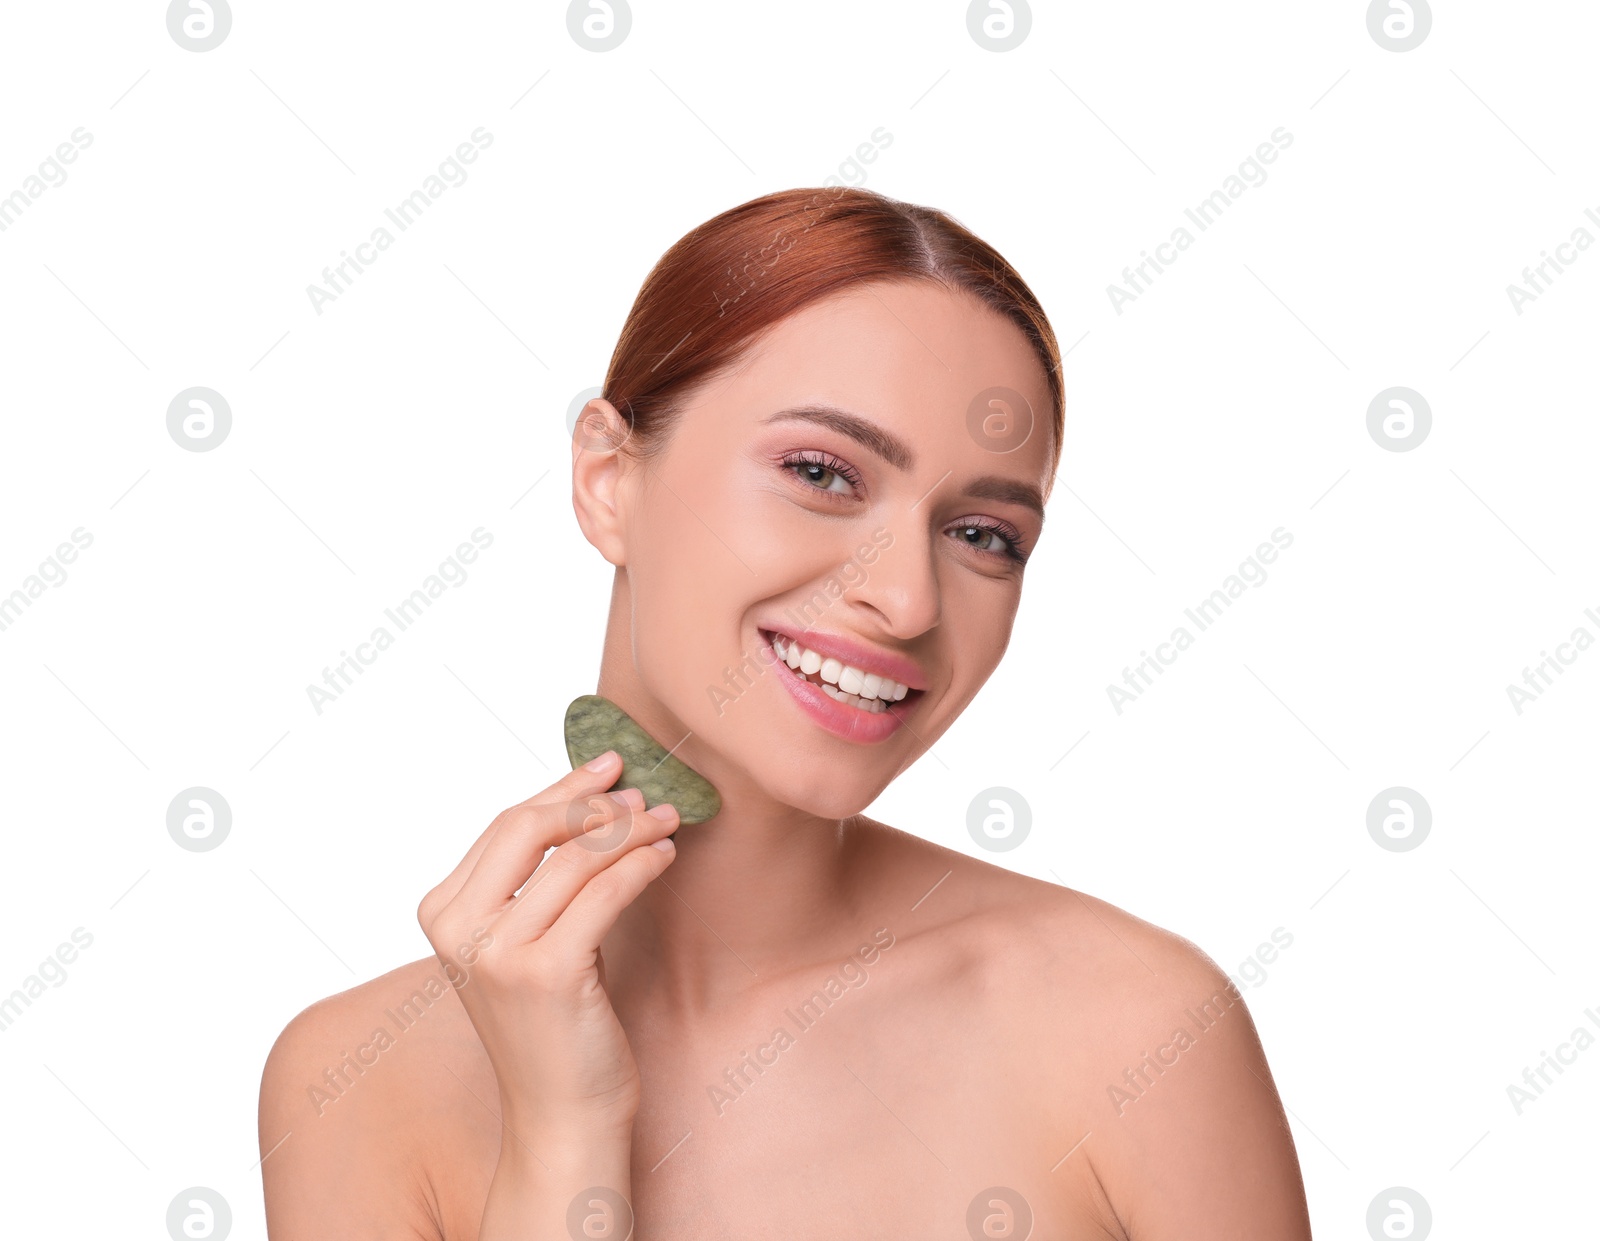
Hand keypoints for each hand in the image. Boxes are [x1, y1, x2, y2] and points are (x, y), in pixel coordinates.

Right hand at [417, 751, 678, 1137]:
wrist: (560, 1117)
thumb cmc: (552, 1026)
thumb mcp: (524, 942)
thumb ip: (534, 880)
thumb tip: (591, 800)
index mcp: (442, 913)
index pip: (505, 825)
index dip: (561, 791)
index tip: (607, 766)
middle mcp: (458, 929)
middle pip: (528, 827)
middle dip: (592, 800)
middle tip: (641, 789)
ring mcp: (497, 952)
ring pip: (574, 857)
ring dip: (630, 828)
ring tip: (667, 819)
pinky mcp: (546, 973)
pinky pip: (605, 892)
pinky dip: (641, 864)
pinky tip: (664, 856)